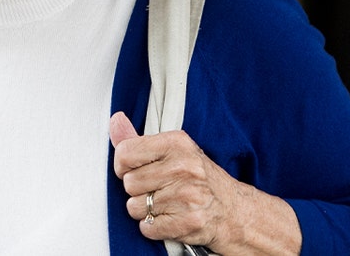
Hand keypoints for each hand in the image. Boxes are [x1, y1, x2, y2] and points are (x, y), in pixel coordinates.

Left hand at [109, 112, 301, 255]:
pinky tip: (170, 218)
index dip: (124, 166)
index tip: (137, 169)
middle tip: (159, 189)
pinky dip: (154, 227)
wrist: (233, 210)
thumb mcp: (173, 151)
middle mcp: (183, 167)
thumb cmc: (199, 179)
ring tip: (166, 203)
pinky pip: (147, 227)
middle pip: (128, 183)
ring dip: (146, 210)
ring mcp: (187, 196)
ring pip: (135, 207)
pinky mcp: (187, 222)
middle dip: (138, 190)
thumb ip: (139, 140)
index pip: (125, 153)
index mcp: (177, 143)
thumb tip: (116, 121)